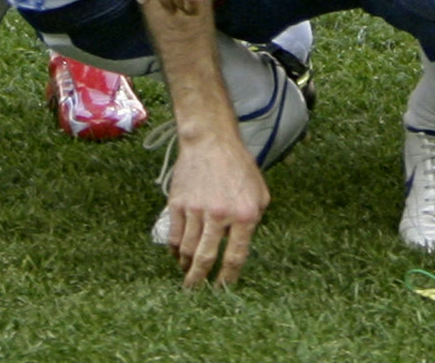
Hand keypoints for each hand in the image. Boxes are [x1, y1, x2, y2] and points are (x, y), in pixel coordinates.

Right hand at [161, 133, 268, 287]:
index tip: (222, 289)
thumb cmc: (239, 166)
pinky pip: (175, 235)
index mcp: (245, 215)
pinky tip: (177, 255)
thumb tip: (240, 247)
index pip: (235, 257)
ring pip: (188, 249)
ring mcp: (196, 209)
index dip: (228, 278)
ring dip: (186, 266)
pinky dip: (175, 250)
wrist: (211, 141)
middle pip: (206, 258)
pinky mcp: (178, 203)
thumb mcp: (260, 193)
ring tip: (187, 274)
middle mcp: (220, 215)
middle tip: (195, 293)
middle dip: (200, 281)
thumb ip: (254, 221)